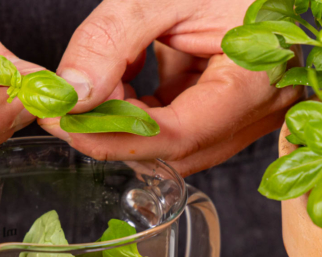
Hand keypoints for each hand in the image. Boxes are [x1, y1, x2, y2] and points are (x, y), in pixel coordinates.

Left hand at [39, 0, 301, 175]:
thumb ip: (113, 41)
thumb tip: (72, 95)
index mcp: (255, 79)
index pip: (179, 135)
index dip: (116, 137)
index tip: (66, 124)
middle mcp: (257, 108)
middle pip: (173, 150)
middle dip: (112, 131)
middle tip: (63, 107)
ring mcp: (245, 111)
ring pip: (170, 143)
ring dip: (124, 118)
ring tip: (98, 78)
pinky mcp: (225, 105)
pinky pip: (175, 124)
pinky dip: (139, 107)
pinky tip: (124, 75)